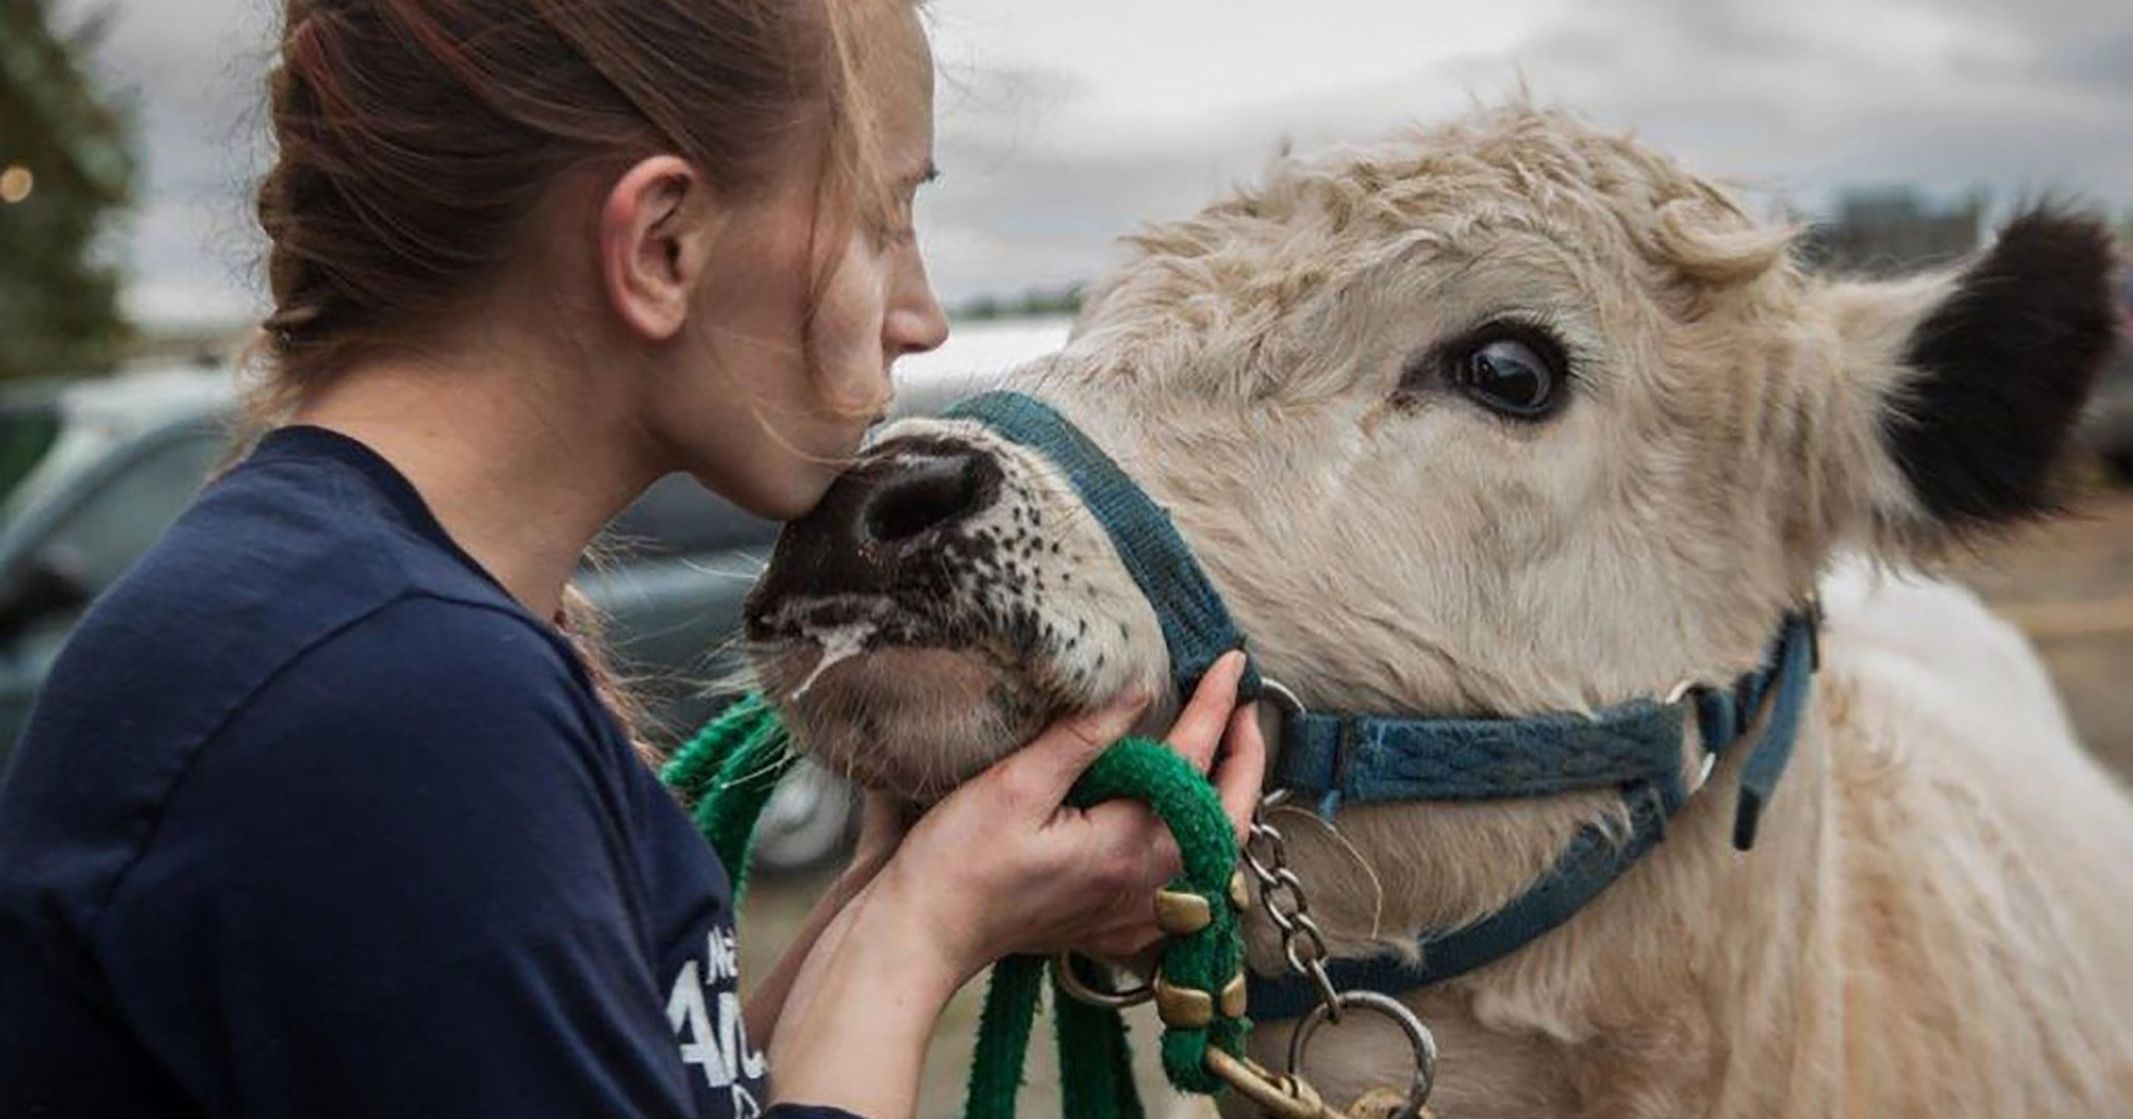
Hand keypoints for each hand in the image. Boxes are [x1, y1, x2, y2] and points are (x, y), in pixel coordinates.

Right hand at [871, 650, 1268, 982]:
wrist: (923, 934)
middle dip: (1245, 757)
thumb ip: (1082, 737)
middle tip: (1244, 706)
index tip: (1232, 663)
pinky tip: (1190, 815)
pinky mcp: (1119, 925)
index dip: (1216, 706)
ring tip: (1228, 749)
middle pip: (1228, 816)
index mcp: (1128, 846)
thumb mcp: (1015, 786)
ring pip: (1215, 851)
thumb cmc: (957, 864)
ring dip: (1229, 797)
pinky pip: (1187, 883)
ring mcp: (1137, 912)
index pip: (1192, 762)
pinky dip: (1203, 841)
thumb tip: (1137, 688)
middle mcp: (1146, 885)